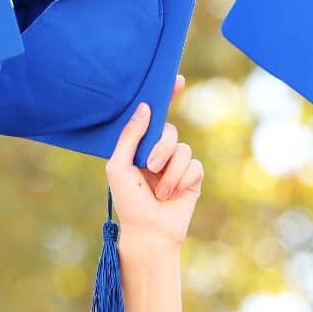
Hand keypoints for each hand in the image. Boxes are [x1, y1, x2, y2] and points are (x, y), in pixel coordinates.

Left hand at [107, 76, 203, 253]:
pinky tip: (173, 195)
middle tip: (149, 166)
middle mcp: (160, 151)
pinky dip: (181, 180)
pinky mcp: (193, 177)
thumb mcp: (119, 165)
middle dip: (161, 148)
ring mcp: (178, 164)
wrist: (148, 232)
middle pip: (170, 131)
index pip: (156, 116)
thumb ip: (130, 136)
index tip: (176, 79)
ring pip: (183, 149)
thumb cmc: (128, 201)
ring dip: (169, 172)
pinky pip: (194, 166)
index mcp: (142, 146)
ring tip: (159, 192)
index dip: (167, 96)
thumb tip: (146, 108)